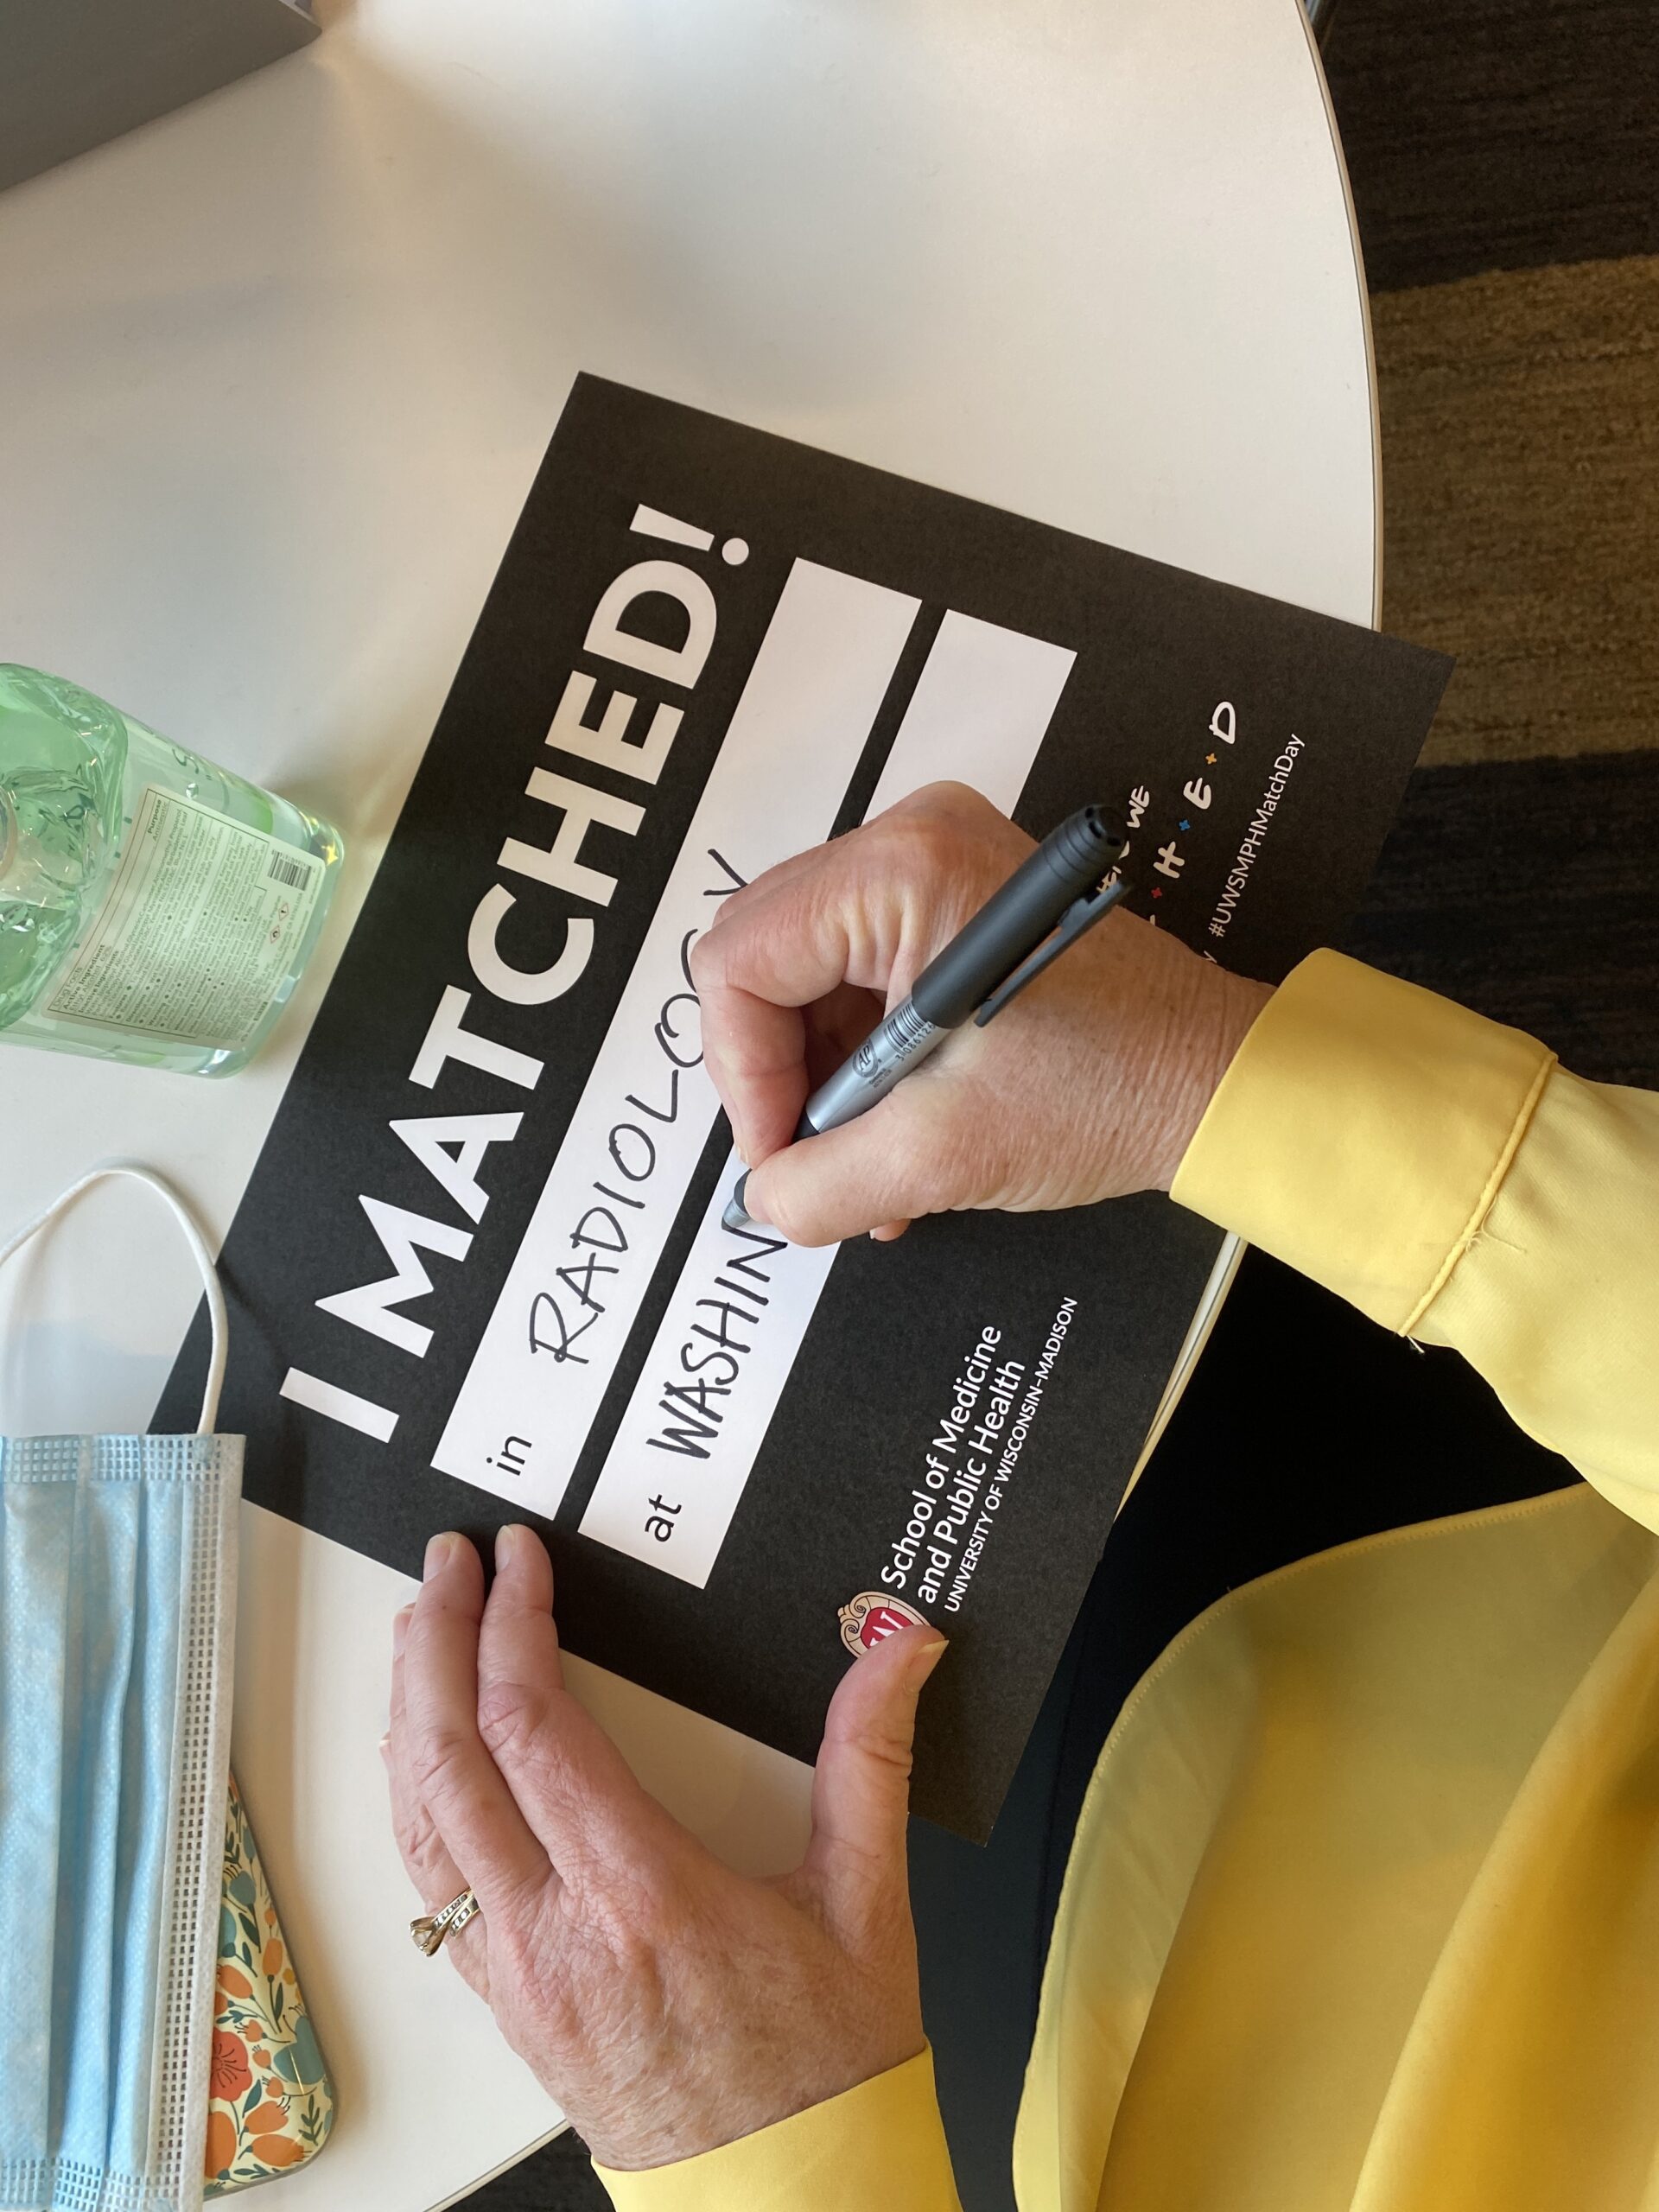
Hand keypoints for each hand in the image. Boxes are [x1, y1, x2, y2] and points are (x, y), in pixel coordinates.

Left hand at [384, 1525, 945, 2170]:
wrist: (788, 2196)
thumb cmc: (824, 2067)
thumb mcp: (866, 1905)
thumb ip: (872, 1761)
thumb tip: (900, 1653)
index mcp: (643, 1897)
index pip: (535, 1727)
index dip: (512, 1626)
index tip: (519, 1560)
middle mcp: (557, 1934)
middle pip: (450, 1759)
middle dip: (437, 1640)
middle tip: (447, 1562)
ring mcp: (516, 1974)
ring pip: (420, 1820)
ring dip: (409, 1709)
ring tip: (421, 1627)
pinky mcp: (506, 2000)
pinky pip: (427, 1881)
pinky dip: (411, 1795)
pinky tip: (419, 1750)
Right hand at [691, 781, 1271, 1243]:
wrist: (1219, 1080)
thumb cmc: (1116, 1086)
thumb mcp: (939, 1154)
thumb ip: (818, 1183)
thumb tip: (763, 1197)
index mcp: (899, 871)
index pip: (738, 963)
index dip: (743, 1076)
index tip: (781, 1155)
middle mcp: (911, 841)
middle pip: (763, 958)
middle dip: (779, 1075)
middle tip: (811, 1159)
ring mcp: (935, 864)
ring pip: (806, 975)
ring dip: (823, 1079)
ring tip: (866, 1166)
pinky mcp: (957, 901)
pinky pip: (860, 975)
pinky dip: (864, 1058)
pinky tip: (893, 1131)